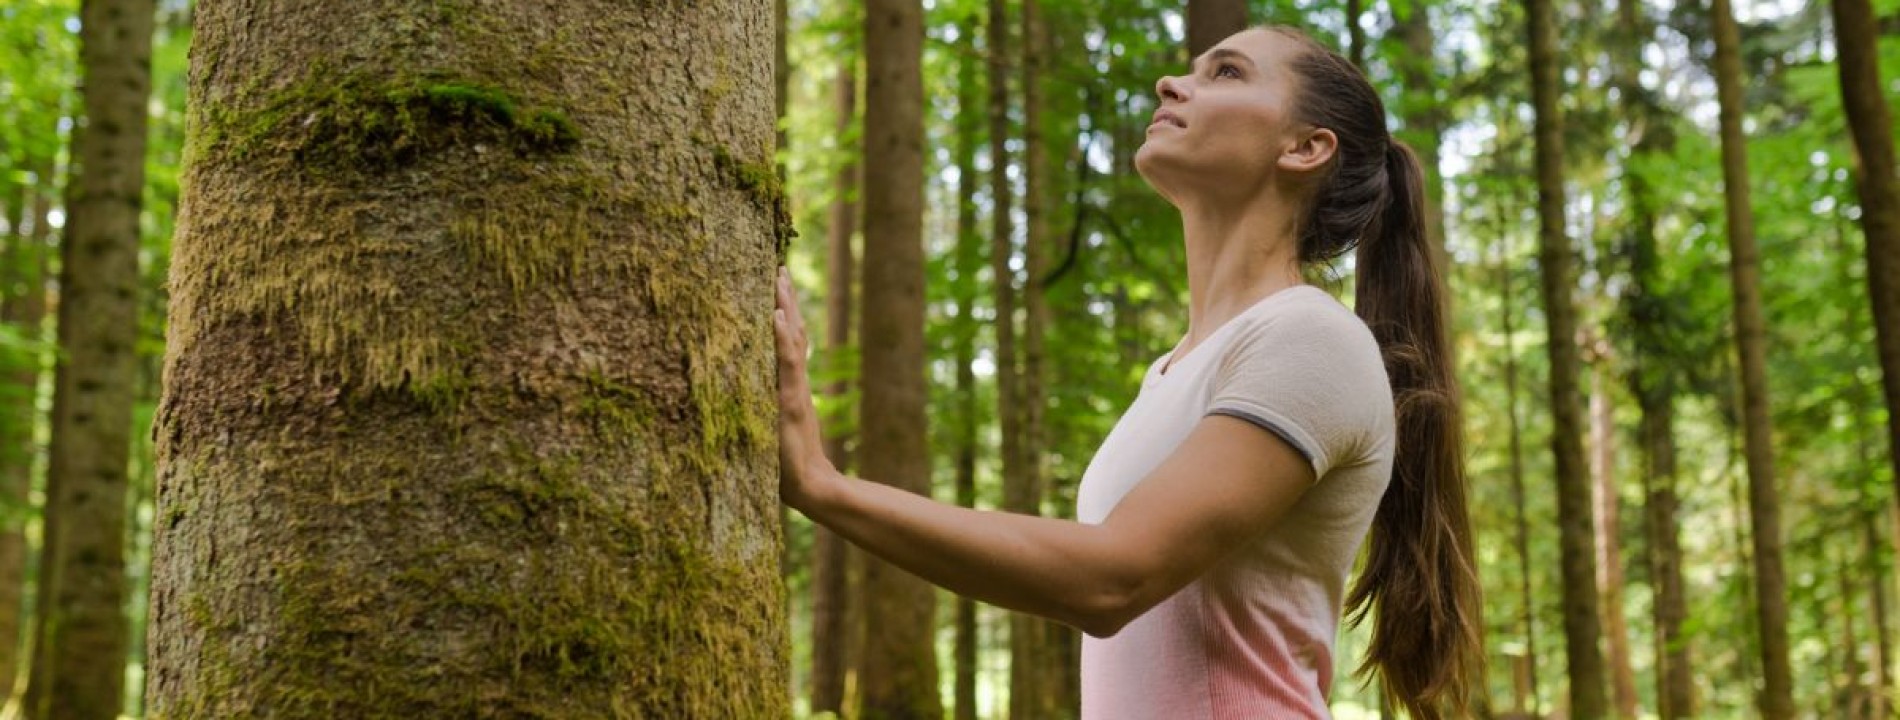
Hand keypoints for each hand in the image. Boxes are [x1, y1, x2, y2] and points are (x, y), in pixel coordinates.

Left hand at [773, 266, 835, 510]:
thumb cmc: (783, 466)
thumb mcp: (767, 432)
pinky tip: (776, 313)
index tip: (776, 286)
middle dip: (785, 299)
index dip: (783, 314)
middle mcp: (795, 382)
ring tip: (779, 278)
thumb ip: (760, 414)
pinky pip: (787, 361)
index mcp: (790, 386)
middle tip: (779, 267)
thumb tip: (735, 404)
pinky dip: (781, 335)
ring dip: (785, 306)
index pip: (787, 343)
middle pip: (792, 332)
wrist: (808, 486)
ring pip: (791, 339)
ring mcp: (795, 389)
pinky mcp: (792, 400)